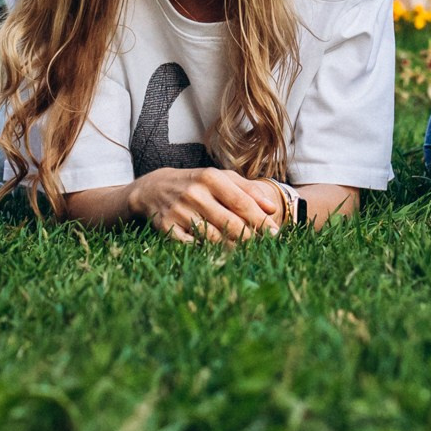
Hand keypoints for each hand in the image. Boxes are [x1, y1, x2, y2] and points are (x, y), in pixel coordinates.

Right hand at [126, 167, 282, 243]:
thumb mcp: (221, 178)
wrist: (155, 188)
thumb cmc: (197, 183)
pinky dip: (208, 251)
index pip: (241, 202)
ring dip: (232, 247)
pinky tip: (219, 253)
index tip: (275, 233)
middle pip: (229, 222)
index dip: (260, 220)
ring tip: (245, 251)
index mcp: (210, 177)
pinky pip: (192, 246)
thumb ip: (248, 189)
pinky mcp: (167, 228)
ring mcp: (179, 211)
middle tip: (263, 246)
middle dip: (249, 237)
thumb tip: (272, 208)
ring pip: (213, 237)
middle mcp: (194, 193)